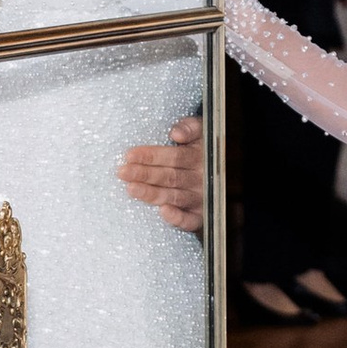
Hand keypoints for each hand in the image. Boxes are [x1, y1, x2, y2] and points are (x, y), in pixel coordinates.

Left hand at [117, 117, 204, 233]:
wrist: (224, 172)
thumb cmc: (204, 149)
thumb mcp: (203, 132)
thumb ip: (191, 127)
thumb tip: (176, 133)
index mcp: (200, 157)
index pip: (175, 157)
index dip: (152, 156)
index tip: (130, 155)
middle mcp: (201, 178)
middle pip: (170, 176)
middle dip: (145, 174)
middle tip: (122, 172)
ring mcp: (201, 198)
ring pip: (174, 196)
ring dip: (152, 194)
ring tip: (131, 189)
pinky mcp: (200, 216)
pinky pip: (190, 220)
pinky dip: (177, 217)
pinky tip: (162, 211)